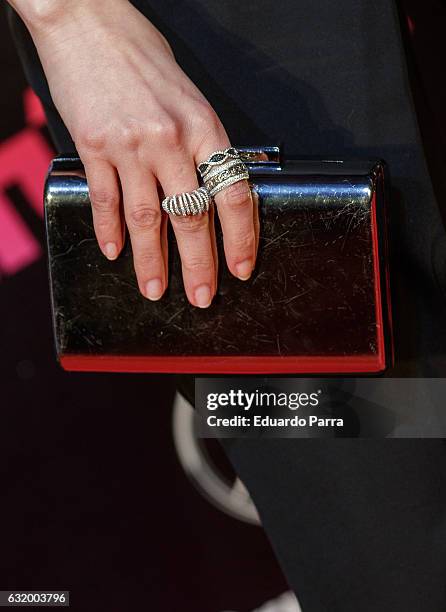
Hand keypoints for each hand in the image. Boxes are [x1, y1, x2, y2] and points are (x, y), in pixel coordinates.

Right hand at [25, 0, 258, 306]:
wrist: (86, 19)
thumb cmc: (141, 53)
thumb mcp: (189, 95)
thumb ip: (200, 143)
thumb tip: (208, 187)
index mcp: (204, 126)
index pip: (233, 196)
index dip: (241, 238)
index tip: (241, 267)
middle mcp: (170, 140)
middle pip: (191, 218)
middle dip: (199, 266)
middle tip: (203, 297)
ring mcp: (129, 146)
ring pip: (146, 220)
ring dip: (152, 262)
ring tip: (154, 291)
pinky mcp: (93, 147)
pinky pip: (105, 201)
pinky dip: (109, 231)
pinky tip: (114, 253)